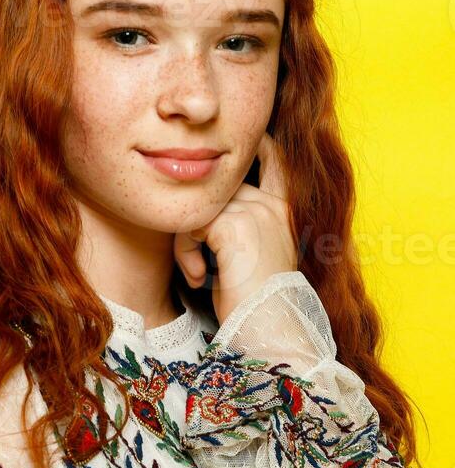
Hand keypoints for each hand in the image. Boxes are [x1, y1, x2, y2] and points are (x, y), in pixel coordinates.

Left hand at [173, 131, 297, 326]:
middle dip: (196, 221)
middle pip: (217, 186)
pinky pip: (189, 225)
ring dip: (187, 241)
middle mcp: (271, 205)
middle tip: (197, 264)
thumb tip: (211, 212)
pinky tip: (197, 277)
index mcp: (283, 210)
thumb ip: (241, 226)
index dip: (259, 146)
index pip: (274, 160)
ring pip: (199, 206)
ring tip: (198, 273)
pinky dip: (185, 253)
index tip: (251, 140)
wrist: (267, 327)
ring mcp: (254, 212)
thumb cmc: (256, 302)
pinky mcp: (233, 226)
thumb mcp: (254, 256)